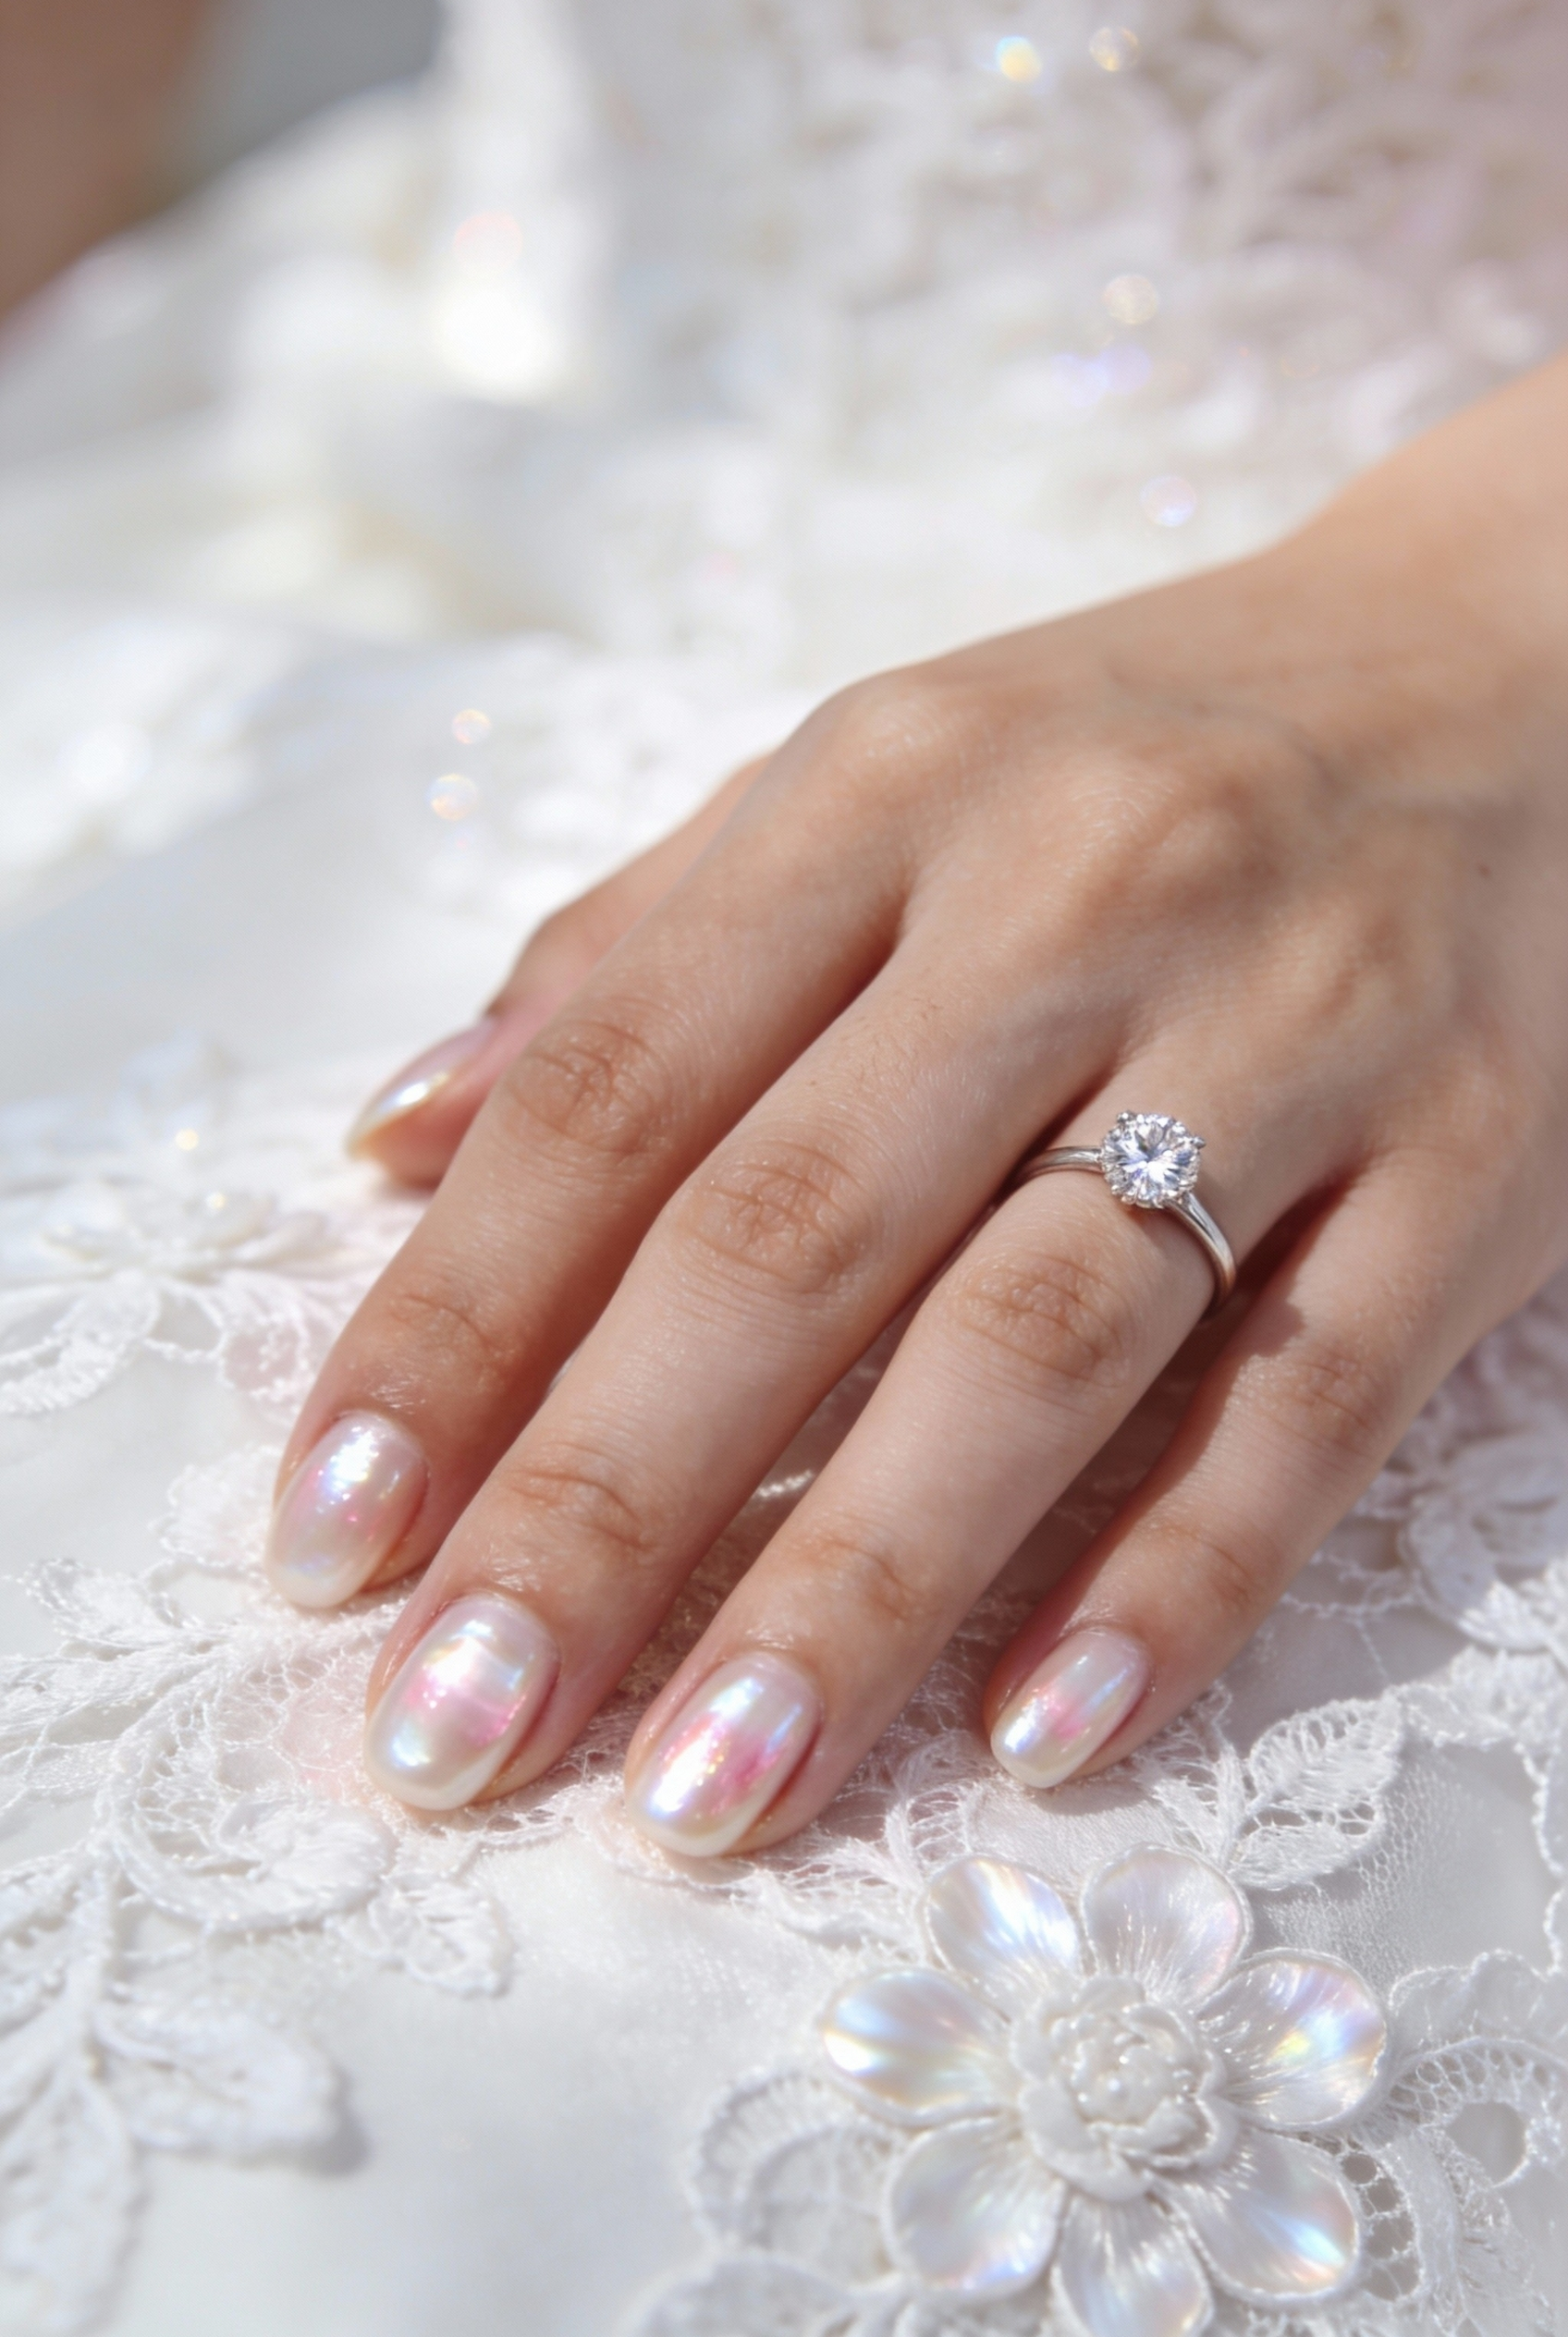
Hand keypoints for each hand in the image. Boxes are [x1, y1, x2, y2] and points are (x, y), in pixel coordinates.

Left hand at [266, 356, 1567, 1854]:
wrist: (1523, 668)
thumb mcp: (872, 781)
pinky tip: (1038, 1735)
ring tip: (704, 1791)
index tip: (331, 1542)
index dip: (455, 1326)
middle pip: (792, 1233)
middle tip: (458, 1727)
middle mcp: (1074, 894)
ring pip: (1040, 1336)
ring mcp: (1292, 1025)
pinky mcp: (1473, 1158)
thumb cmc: (1140, 755)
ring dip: (856, 1584)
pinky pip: (1310, 1395)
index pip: (613, 1084)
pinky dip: (1176, 1572)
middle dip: (603, 1503)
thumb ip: (636, 953)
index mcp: (882, 793)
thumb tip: (394, 1140)